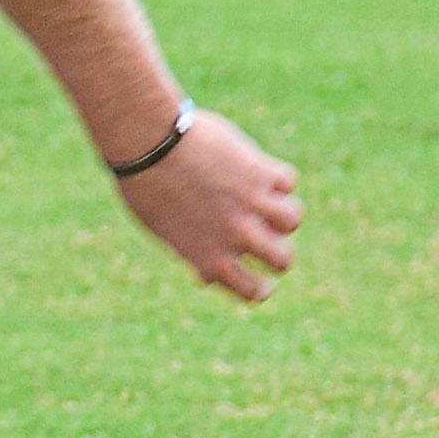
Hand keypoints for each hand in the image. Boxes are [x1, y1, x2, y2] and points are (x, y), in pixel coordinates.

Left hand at [115, 114, 302, 302]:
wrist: (149, 145)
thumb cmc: (146, 188)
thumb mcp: (164, 232)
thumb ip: (192, 255)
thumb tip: (207, 277)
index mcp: (212, 260)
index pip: (253, 291)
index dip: (261, 288)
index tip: (264, 283)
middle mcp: (238, 237)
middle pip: (283, 259)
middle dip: (278, 252)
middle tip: (270, 240)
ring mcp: (253, 205)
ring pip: (292, 219)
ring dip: (283, 213)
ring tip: (270, 204)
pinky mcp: (261, 173)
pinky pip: (288, 181)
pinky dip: (277, 177)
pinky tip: (259, 172)